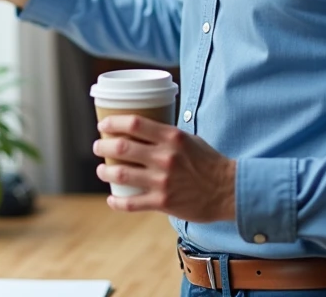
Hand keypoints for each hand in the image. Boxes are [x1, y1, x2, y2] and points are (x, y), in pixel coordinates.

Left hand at [93, 114, 236, 222]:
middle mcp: (165, 157)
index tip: (103, 124)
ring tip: (101, 170)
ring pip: (121, 174)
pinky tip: (111, 199)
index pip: (134, 123)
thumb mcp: (189, 139)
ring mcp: (162, 181)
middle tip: (98, 146)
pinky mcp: (163, 202)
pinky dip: (116, 201)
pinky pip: (131, 203)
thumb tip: (142, 128)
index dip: (113, 122)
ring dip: (105, 171)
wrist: (228, 190)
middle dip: (103, 146)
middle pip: (122, 147)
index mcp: (171, 137)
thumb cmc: (208, 162)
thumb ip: (166, 135)